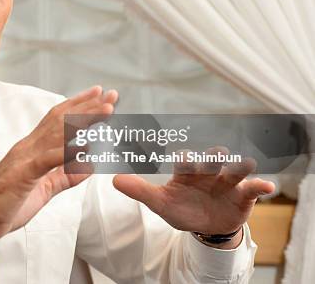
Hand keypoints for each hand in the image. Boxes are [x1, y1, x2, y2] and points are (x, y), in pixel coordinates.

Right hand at [0, 85, 117, 258]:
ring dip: (85, 121)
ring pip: (58, 133)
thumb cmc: (5, 206)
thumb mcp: (43, 190)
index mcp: (31, 149)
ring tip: (106, 110)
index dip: (80, 106)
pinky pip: (48, 160)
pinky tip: (86, 145)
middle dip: (88, 106)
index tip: (100, 97)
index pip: (58, 120)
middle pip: (62, 119)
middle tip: (111, 94)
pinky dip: (68, 150)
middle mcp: (28, 147)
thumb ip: (64, 176)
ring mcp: (25, 159)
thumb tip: (88, 165)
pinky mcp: (23, 175)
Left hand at [112, 146, 274, 247]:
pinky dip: (260, 186)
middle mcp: (208, 171)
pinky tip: (267, 187)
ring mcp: (227, 181)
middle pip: (211, 160)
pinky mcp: (243, 194)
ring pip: (234, 169)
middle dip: (212, 158)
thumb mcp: (161, 203)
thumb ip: (140, 191)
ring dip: (239, 166)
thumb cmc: (182, 208)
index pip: (185, 161)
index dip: (185, 159)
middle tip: (216, 154)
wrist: (205, 225)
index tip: (183, 157)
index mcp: (187, 171)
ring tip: (245, 162)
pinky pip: (253, 188)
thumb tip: (113, 180)